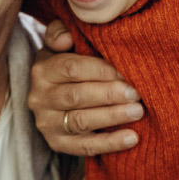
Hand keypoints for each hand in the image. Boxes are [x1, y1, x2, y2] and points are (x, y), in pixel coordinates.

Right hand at [28, 20, 143, 155]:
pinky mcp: (57, 144)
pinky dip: (110, 143)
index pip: (72, 68)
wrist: (56, 93)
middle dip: (109, 94)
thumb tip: (66, 39)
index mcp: (42, 70)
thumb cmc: (69, 63)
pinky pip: (85, 147)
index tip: (126, 70)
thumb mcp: (62, 43)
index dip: (101, 70)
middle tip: (137, 93)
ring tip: (138, 111)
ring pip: (81, 121)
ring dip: (112, 117)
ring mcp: (46, 123)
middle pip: (76, 96)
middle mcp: (39, 97)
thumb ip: (61, 32)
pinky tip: (132, 137)